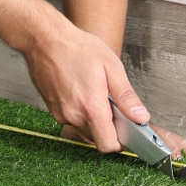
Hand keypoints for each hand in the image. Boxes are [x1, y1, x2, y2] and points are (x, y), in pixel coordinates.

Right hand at [19, 14, 147, 154]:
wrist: (45, 40)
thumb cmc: (76, 48)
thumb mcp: (111, 67)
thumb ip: (126, 97)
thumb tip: (141, 117)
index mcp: (92, 107)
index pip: (108, 145)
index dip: (120, 141)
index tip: (124, 128)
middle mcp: (74, 115)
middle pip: (96, 139)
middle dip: (107, 127)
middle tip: (109, 103)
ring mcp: (60, 113)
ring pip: (83, 129)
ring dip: (92, 119)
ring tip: (93, 94)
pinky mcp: (52, 108)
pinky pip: (71, 119)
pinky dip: (79, 111)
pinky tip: (80, 91)